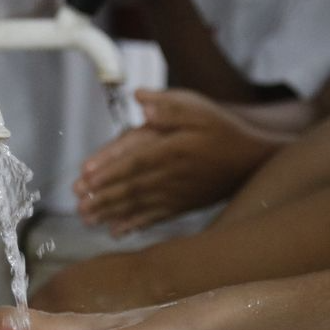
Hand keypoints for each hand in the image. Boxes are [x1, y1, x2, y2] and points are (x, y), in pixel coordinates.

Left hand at [75, 89, 279, 234]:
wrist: (251, 159)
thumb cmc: (221, 129)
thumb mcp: (199, 107)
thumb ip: (169, 104)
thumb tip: (140, 97)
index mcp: (174, 148)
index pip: (135, 158)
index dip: (109, 167)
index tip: (85, 175)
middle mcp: (173, 174)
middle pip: (132, 185)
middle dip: (102, 194)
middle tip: (77, 202)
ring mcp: (177, 193)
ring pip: (139, 204)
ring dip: (111, 212)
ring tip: (86, 218)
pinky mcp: (182, 205)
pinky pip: (155, 217)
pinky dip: (135, 225)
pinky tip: (115, 231)